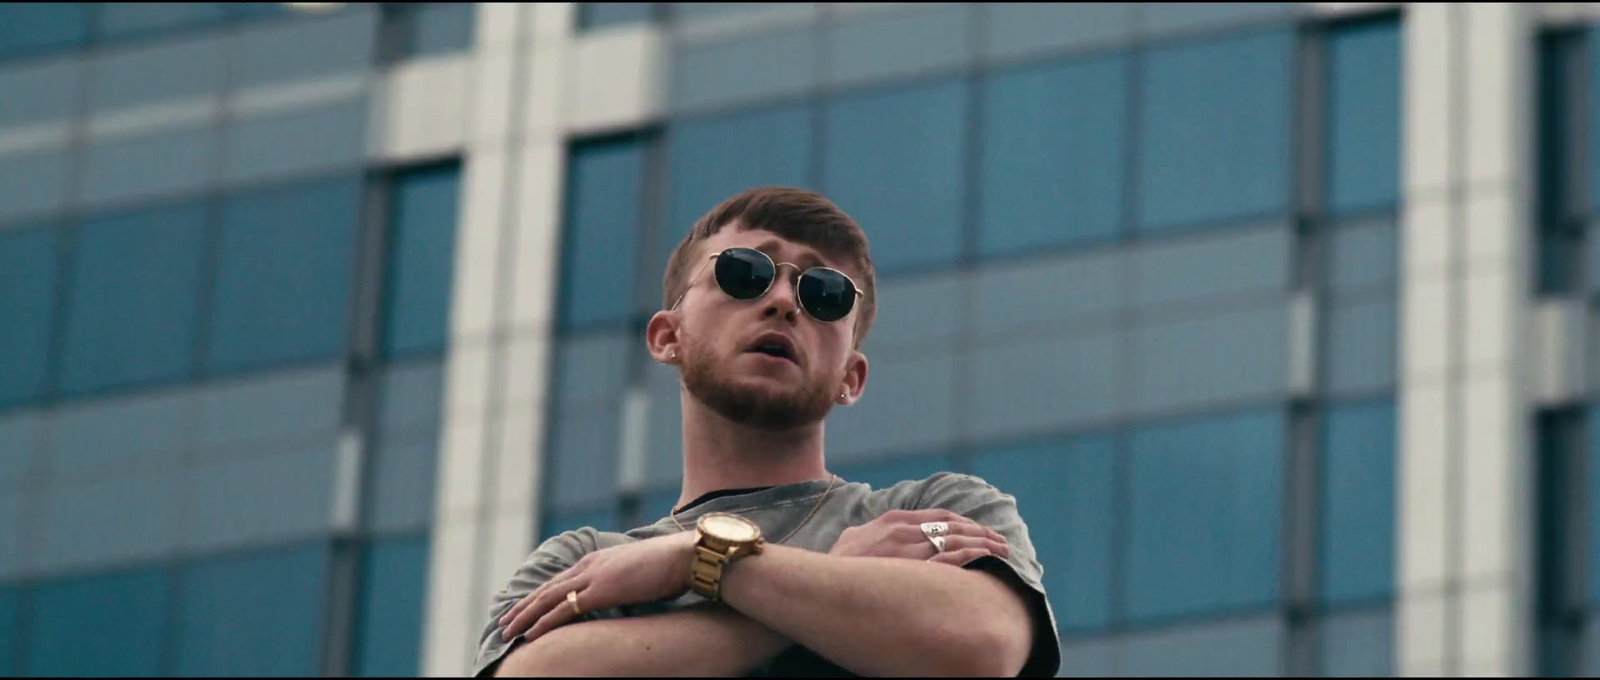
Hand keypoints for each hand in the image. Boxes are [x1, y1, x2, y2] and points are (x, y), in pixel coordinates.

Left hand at [498, 532, 697, 642]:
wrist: (683, 556)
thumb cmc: (669, 566)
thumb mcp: (637, 572)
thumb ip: (622, 581)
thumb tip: (621, 594)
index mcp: (597, 560)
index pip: (559, 580)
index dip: (539, 595)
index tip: (523, 606)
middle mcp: (588, 566)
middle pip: (546, 589)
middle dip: (523, 607)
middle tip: (504, 621)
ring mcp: (592, 577)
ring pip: (547, 600)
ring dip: (524, 617)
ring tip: (507, 631)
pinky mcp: (599, 591)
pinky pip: (563, 611)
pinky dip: (543, 623)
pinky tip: (529, 634)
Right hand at [828, 509, 1009, 565]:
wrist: (818, 583)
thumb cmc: (835, 567)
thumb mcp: (854, 540)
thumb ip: (872, 533)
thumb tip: (876, 532)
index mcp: (892, 521)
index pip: (939, 517)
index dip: (966, 524)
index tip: (983, 532)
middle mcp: (902, 531)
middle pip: (954, 528)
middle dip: (983, 535)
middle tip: (1003, 545)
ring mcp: (906, 550)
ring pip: (956, 543)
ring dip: (983, 548)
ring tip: (1002, 555)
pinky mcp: (908, 569)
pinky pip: (947, 562)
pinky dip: (969, 561)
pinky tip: (984, 566)